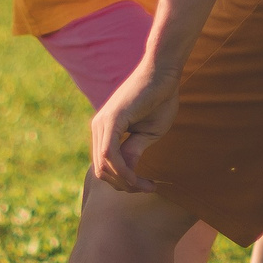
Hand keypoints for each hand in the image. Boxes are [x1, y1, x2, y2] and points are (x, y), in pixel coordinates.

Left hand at [90, 57, 181, 192]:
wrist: (164, 73)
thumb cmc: (159, 100)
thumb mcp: (147, 133)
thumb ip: (133, 151)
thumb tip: (126, 173)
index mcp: (105, 130)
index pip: (105, 167)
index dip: (125, 183)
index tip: (148, 187)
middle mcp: (98, 127)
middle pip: (102, 171)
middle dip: (125, 186)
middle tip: (148, 188)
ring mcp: (102, 123)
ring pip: (104, 167)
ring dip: (126, 182)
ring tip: (148, 185)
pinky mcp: (111, 120)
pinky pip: (109, 155)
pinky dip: (123, 171)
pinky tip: (138, 178)